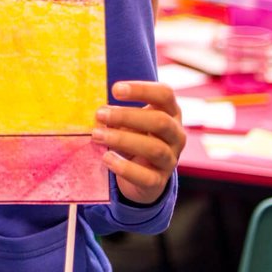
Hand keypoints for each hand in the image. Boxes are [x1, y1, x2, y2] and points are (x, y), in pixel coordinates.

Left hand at [93, 81, 185, 204]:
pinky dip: (124, 167)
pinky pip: (146, 177)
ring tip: (96, 135)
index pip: (165, 94)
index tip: (114, 89)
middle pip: (160, 121)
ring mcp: (170, 160)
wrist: (142, 176)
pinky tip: (106, 158)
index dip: (141, 89)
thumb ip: (118, 114)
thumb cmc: (135, 137)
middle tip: (99, 114)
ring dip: (122, 140)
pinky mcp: (159, 182)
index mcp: (171, 113)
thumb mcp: (130, 122)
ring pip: (154, 148)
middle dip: (127, 116)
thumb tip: (98, 112)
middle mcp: (176, 135)